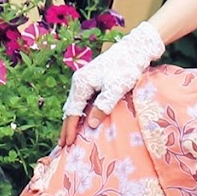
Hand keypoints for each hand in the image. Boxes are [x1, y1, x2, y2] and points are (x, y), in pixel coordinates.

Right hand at [62, 20, 163, 141]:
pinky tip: (82, 120)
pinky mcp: (92, 80)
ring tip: (69, 136)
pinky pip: (82, 101)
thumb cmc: (125, 68)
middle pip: (70, 109)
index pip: (72, 112)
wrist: (134, 49)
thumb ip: (103, 106)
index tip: (67, 145)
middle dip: (66, 127)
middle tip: (62, 145)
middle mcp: (79, 81)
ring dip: (73, 120)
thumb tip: (91, 124)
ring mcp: (85, 80)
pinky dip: (80, 113)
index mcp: (81, 83)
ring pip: (75, 105)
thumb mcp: (115, 89)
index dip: (69, 129)